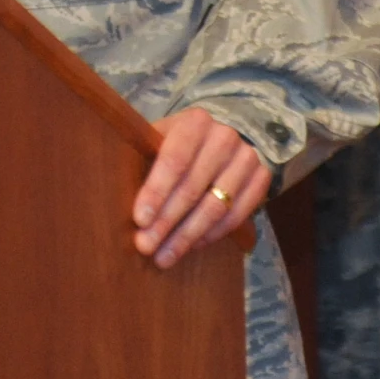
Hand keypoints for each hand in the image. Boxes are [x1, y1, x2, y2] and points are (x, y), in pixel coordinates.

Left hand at [132, 107, 271, 268]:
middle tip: (146, 246)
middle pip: (193, 187)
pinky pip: (236, 216)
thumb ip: (142, 163)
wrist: (220, 138)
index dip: (156, 192)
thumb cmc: (177, 145)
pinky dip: (211, 235)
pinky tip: (191, 247)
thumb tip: (118, 202)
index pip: (174, 159)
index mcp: (195, 122)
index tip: (139, 220)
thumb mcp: (158, 141)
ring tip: (164, 256)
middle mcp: (225, 136)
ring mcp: (247, 157)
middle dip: (166, 222)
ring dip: (187, 236)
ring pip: (215, 206)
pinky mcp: (262, 178)